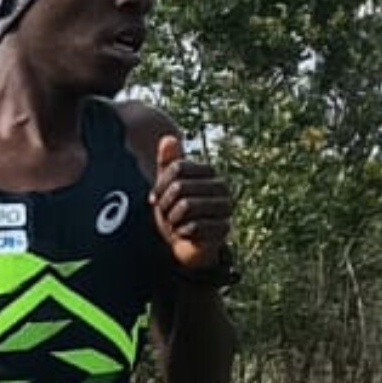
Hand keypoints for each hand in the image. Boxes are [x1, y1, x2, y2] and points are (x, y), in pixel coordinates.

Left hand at [150, 136, 232, 271]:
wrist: (186, 244)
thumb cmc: (176, 211)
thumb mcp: (167, 186)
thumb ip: (168, 163)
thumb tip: (168, 138)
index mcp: (210, 172)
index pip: (177, 168)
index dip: (160, 184)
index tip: (156, 197)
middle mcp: (222, 187)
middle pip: (180, 188)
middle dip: (165, 205)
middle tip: (167, 215)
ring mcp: (225, 208)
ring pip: (186, 207)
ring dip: (172, 220)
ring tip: (175, 224)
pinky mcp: (224, 229)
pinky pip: (194, 227)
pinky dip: (181, 233)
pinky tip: (183, 235)